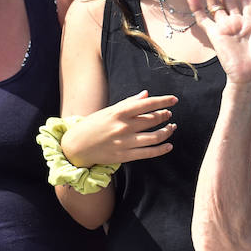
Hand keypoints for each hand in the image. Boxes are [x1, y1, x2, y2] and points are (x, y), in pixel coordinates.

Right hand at [62, 91, 177, 166]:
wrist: (76, 147)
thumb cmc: (92, 126)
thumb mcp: (108, 111)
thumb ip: (128, 103)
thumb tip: (146, 94)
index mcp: (119, 113)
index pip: (146, 104)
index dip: (163, 101)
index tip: (174, 100)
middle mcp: (123, 127)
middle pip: (152, 120)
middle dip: (164, 116)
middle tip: (168, 114)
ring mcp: (125, 143)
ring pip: (154, 137)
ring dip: (167, 131)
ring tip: (172, 127)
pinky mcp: (124, 156)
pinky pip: (148, 153)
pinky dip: (161, 149)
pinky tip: (169, 145)